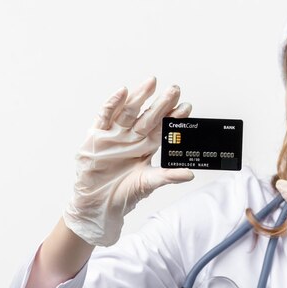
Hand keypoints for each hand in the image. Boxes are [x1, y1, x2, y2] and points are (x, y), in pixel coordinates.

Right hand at [63, 77, 194, 246]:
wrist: (98, 205)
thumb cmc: (123, 194)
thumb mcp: (148, 183)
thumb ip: (168, 176)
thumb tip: (190, 174)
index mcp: (146, 146)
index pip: (163, 128)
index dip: (174, 118)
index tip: (187, 107)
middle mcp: (132, 137)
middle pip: (148, 116)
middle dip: (162, 103)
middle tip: (175, 90)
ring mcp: (115, 135)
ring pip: (129, 111)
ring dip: (140, 96)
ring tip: (152, 82)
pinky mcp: (97, 136)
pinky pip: (105, 115)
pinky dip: (112, 103)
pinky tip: (123, 92)